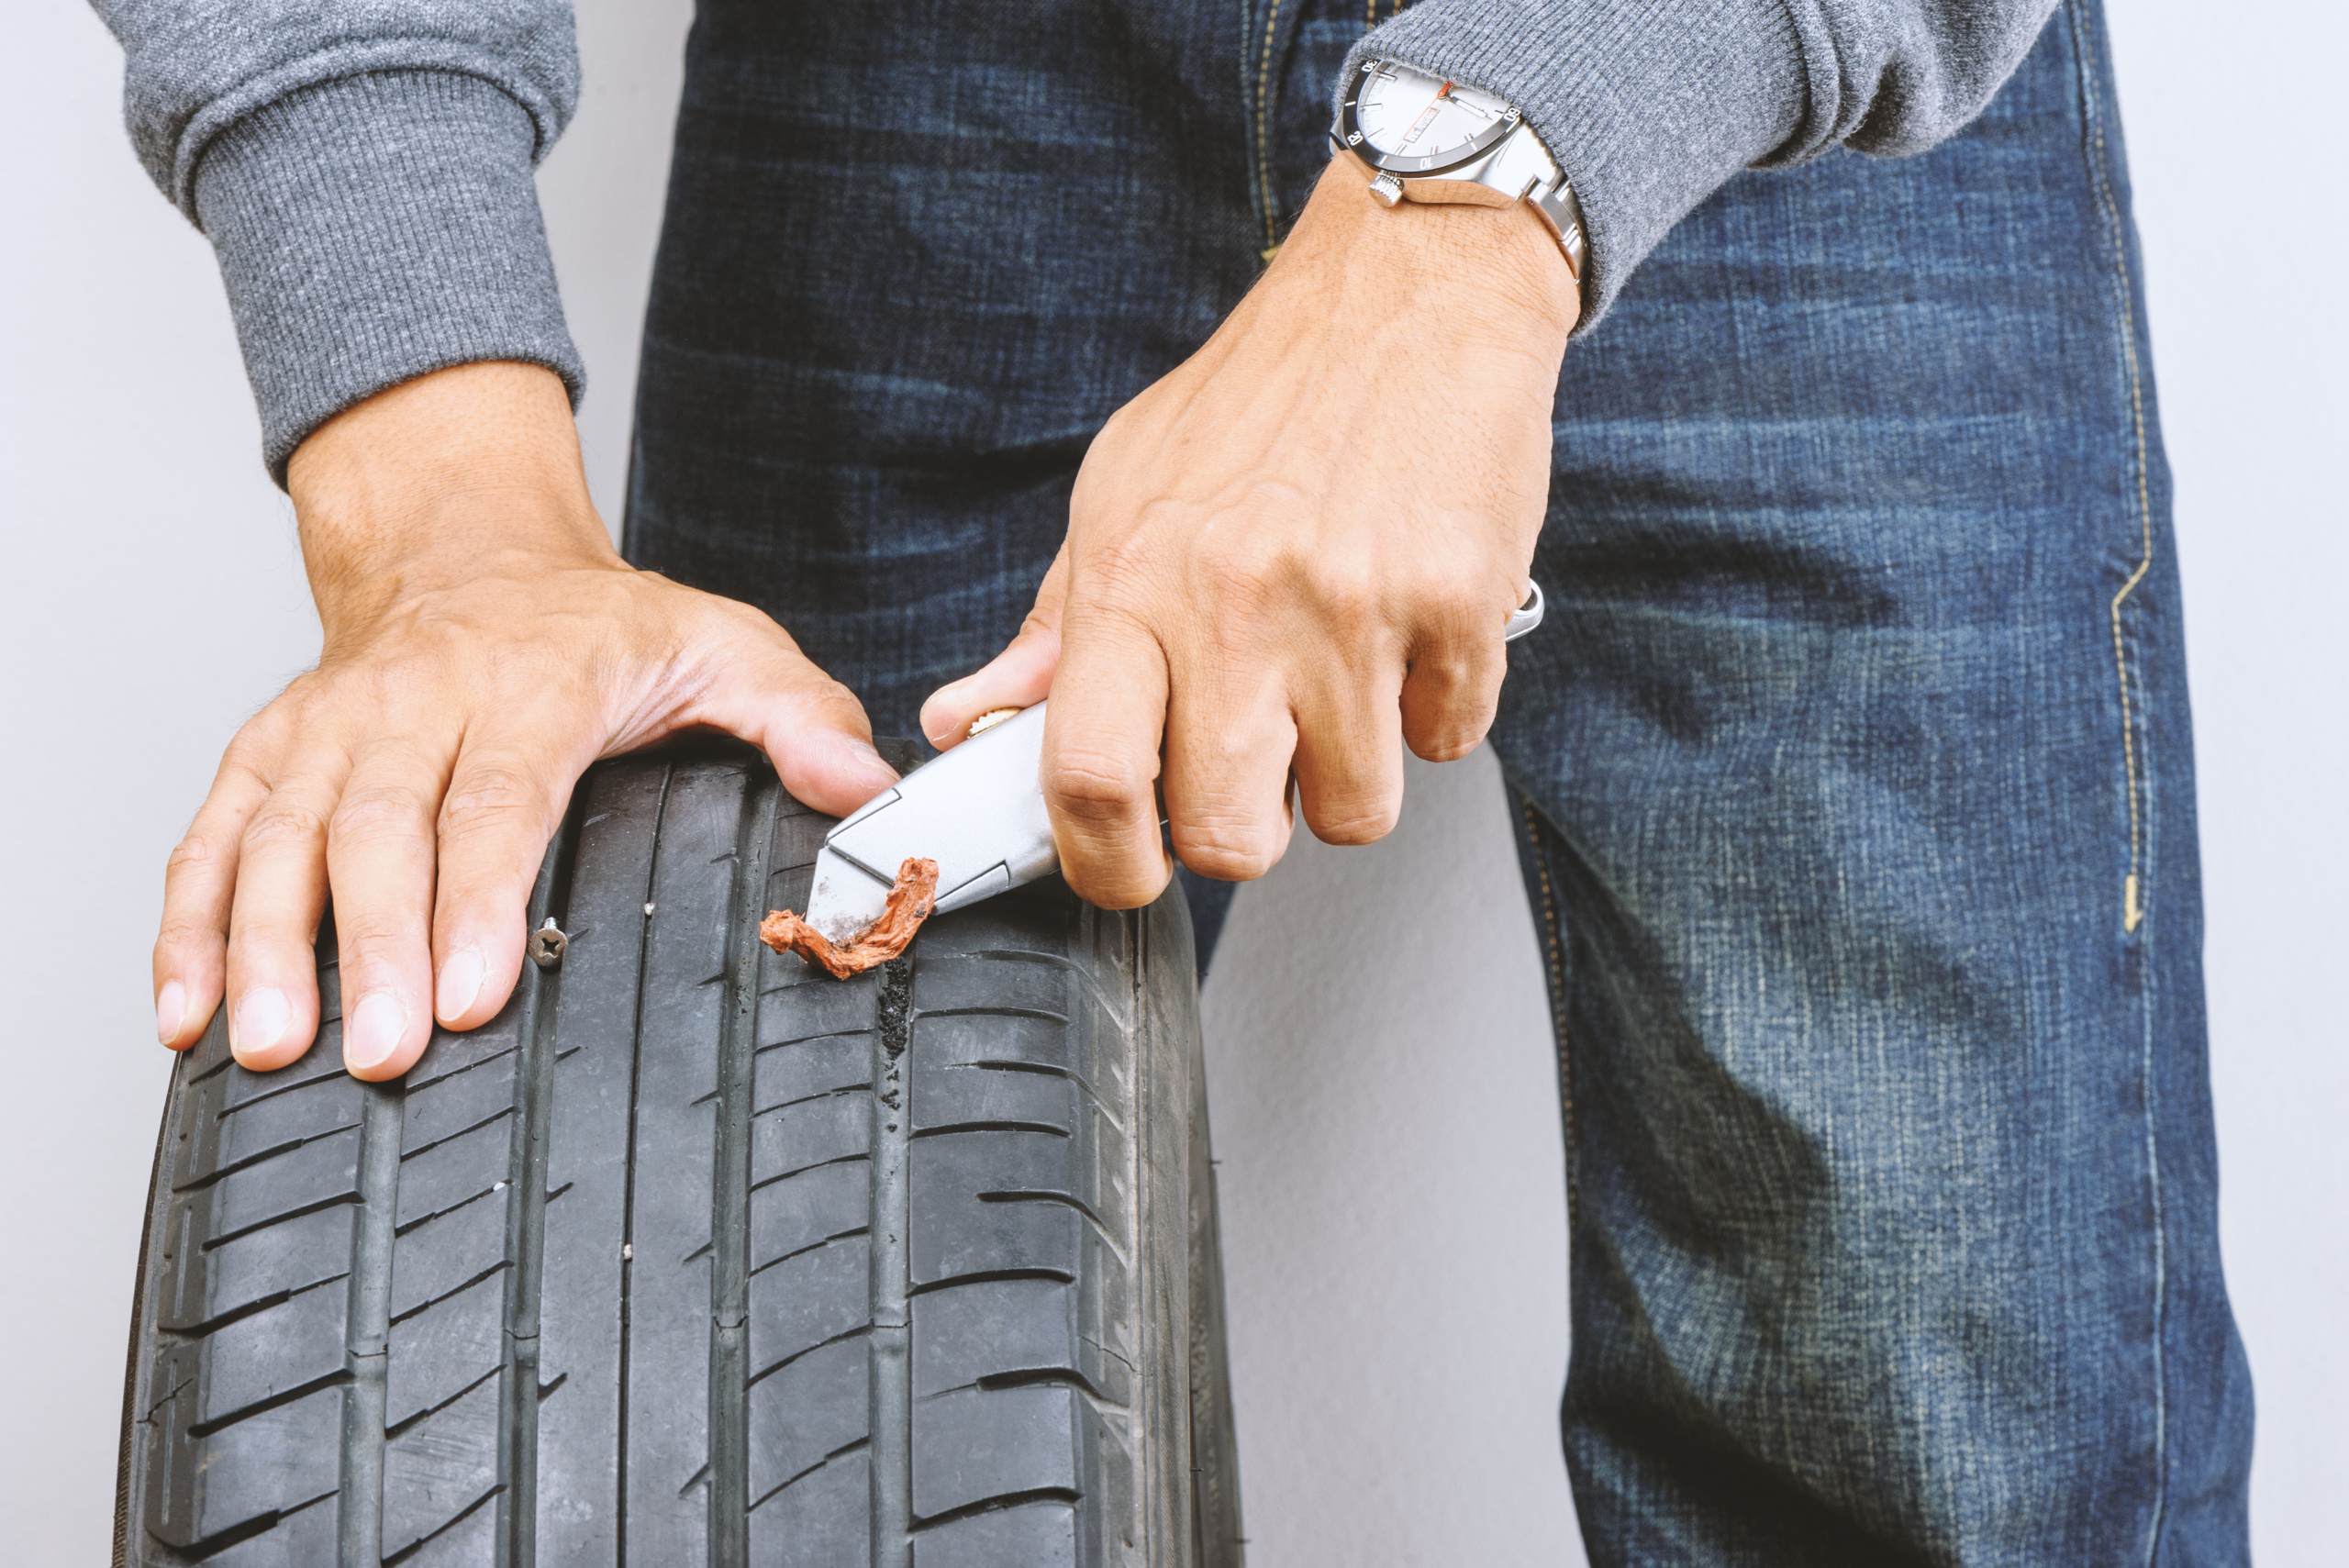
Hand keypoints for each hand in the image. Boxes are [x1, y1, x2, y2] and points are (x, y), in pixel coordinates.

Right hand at [154, 362, 896, 1078]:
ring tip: (266, 1045)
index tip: (468, 992)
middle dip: (368, 944)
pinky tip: (187, 1008)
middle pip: (378, 825)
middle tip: (373, 1051)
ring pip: (280, 833)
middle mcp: (418, 697)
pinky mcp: (272, 747)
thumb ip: (798, 713)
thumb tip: (866, 790)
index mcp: (533, 679)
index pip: (499, 796)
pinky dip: (189, 920)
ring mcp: (333, 724)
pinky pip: (213, 832)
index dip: (477, 897)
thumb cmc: (600, 622)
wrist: (468, 546)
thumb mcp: (722, 641)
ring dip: (260, 942)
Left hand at [919, 158, 1576, 906]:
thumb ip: (1054, 626)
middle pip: (1230, 837)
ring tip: (1340, 673)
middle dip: (1245, 830)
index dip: (1104, 865)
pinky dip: (1433, 709)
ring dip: (1349, 771)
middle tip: (1253, 764)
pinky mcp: (1460, 605)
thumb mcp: (1122, 495)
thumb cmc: (1261, 398)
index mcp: (1134, 580)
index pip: (1087, 779)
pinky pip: (1448, 742)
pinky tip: (1408, 631)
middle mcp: (1236, 602)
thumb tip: (970, 722)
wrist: (1411, 290)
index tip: (1124, 870)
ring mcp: (1353, 610)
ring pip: (1353, 813)